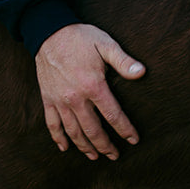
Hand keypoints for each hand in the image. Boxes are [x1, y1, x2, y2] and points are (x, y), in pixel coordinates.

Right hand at [36, 23, 145, 158]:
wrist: (48, 31)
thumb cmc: (80, 37)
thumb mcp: (105, 44)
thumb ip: (123, 61)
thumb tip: (142, 72)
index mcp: (93, 86)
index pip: (113, 115)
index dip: (124, 129)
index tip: (133, 140)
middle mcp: (75, 97)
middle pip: (92, 130)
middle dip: (105, 145)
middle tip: (115, 155)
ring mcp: (59, 100)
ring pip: (73, 131)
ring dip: (85, 147)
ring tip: (95, 157)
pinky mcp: (47, 99)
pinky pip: (52, 124)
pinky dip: (58, 138)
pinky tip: (65, 148)